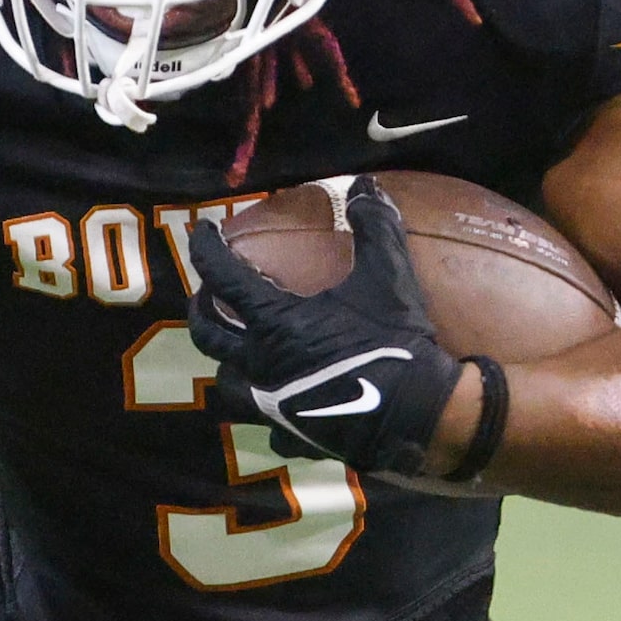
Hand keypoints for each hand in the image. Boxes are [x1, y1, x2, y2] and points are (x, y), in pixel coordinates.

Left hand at [186, 178, 468, 478]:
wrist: (419, 415)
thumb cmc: (396, 343)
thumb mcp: (389, 277)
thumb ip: (374, 227)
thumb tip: (363, 186)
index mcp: (275, 323)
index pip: (223, 277)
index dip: (206, 250)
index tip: (201, 234)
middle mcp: (261, 364)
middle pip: (207, 336)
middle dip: (201, 311)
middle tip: (208, 296)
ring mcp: (273, 404)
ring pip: (227, 385)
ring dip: (226, 364)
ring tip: (237, 351)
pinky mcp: (294, 435)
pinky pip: (266, 427)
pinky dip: (266, 412)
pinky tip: (279, 402)